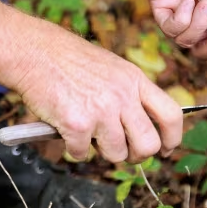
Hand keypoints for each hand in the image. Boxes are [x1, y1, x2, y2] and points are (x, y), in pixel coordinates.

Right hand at [14, 26, 182, 162]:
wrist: (34, 52)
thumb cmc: (67, 60)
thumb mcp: (111, 68)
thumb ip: (129, 93)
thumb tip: (139, 128)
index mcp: (135, 80)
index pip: (171, 115)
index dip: (172, 138)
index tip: (165, 148)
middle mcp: (122, 96)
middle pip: (148, 144)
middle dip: (136, 155)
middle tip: (121, 152)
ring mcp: (101, 111)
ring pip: (116, 154)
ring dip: (101, 152)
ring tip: (87, 136)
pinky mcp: (77, 124)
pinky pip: (82, 153)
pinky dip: (72, 149)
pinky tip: (65, 132)